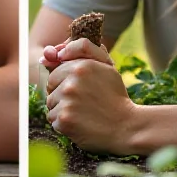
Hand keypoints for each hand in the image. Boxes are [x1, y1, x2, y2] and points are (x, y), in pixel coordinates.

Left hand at [45, 39, 137, 154]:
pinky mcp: (64, 120)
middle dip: (61, 94)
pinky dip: (63, 124)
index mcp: (81, 66)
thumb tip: (60, 51)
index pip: (55, 72)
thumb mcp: (106, 66)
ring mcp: (67, 101)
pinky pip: (53, 120)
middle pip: (50, 87)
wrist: (126, 126)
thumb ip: (86, 49)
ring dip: (62, 109)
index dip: (64, 81)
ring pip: (51, 104)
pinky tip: (79, 124)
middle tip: (81, 102)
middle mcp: (72, 82)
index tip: (80, 90)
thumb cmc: (114, 96)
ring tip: (82, 113)